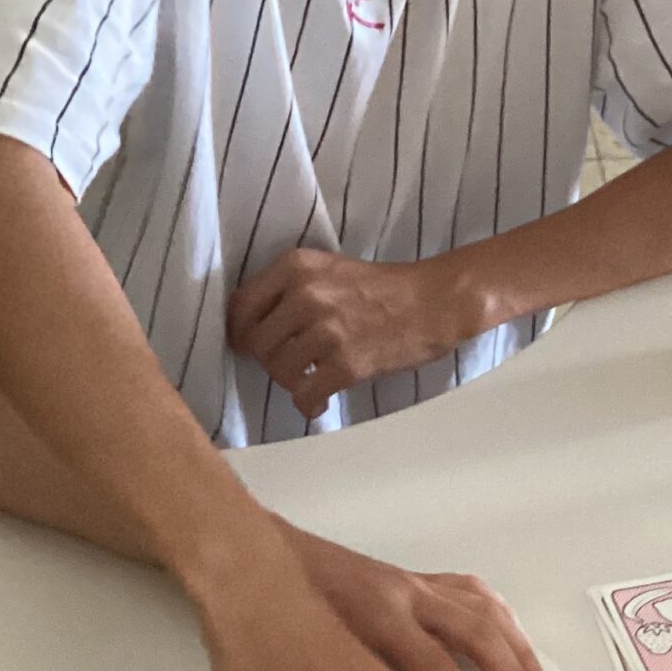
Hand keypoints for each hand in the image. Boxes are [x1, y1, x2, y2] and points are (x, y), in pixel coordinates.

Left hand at [228, 248, 472, 418]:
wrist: (431, 303)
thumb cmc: (380, 288)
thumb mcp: (327, 270)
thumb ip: (288, 289)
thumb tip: (249, 327)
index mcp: (295, 267)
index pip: (241, 307)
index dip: (240, 333)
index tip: (249, 346)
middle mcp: (305, 295)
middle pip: (256, 344)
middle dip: (269, 361)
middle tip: (291, 366)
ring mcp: (326, 331)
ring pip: (278, 372)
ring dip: (291, 383)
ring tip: (310, 380)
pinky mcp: (346, 364)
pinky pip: (305, 395)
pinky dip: (309, 404)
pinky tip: (320, 401)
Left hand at [285, 529, 552, 670]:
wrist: (267, 563)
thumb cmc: (286, 619)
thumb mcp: (318, 661)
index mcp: (381, 618)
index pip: (439, 669)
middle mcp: (408, 596)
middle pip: (478, 635)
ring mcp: (417, 584)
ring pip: (485, 612)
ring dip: (519, 652)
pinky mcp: (418, 579)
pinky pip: (473, 593)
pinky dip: (501, 619)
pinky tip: (514, 642)